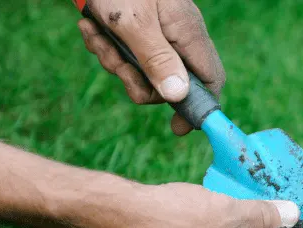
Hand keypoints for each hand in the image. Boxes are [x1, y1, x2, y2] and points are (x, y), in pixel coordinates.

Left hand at [77, 0, 224, 135]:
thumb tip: (178, 97)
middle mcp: (178, 37)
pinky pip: (128, 56)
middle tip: (116, 64)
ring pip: (144, 71)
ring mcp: (159, 34)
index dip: (199, 108)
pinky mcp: (138, 31)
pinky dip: (107, 48)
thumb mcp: (133, 23)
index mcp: (188, 34)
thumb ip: (157, 60)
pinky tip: (91, 28)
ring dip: (116, 62)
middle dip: (138, 81)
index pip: (210, 80)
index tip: (177, 128)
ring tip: (96, 36)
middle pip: (170, 83)